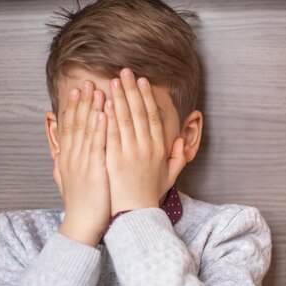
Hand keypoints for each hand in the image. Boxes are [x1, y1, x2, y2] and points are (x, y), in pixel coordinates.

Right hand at [55, 81, 110, 246]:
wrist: (81, 224)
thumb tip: (59, 148)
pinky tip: (103, 113)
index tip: (78, 89)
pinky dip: (99, 128)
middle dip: (82, 101)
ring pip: (86, 130)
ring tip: (97, 89)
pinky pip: (97, 145)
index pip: (70, 126)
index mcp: (68, 157)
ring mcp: (82, 162)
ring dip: (91, 108)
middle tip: (86, 81)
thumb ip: (65, 161)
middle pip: (76, 123)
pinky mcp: (93, 171)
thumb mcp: (67, 179)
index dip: (73, 107)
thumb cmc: (81, 203)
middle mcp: (72, 156)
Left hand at [103, 67, 186, 214]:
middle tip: (124, 71)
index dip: (146, 97)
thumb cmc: (150, 195)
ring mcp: (130, 153)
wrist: (135, 213)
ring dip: (119, 97)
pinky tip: (104, 102)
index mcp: (158, 148)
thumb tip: (181, 141)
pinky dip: (108, 117)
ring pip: (124, 119)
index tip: (141, 81)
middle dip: (131, 90)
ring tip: (113, 80)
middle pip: (138, 112)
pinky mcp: (115, 160)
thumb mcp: (170, 176)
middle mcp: (145, 147)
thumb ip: (177, 158)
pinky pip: (111, 133)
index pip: (152, 116)